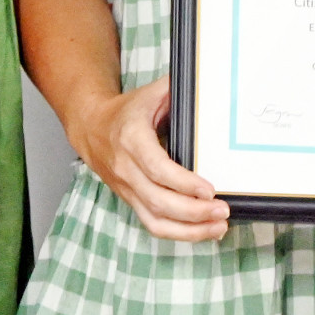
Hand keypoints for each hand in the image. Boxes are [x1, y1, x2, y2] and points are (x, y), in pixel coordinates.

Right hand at [65, 75, 228, 242]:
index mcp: (132, 139)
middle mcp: (127, 169)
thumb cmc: (127, 111)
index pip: (157, 168)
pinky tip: (202, 231)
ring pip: (155, 220)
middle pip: (158, 200)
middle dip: (192, 212)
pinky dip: (178, 234)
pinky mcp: (131, 201)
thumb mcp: (150, 93)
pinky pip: (152, 225)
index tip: (209, 189)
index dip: (183, 182)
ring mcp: (127, 189)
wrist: (92, 127)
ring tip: (218, 226)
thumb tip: (206, 81)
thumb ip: (175, 89)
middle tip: (222, 210)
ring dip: (188, 230)